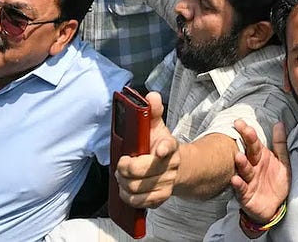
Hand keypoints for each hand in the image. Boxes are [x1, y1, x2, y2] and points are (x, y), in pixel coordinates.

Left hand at [116, 91, 180, 208]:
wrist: (177, 168)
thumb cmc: (159, 145)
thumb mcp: (156, 126)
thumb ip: (152, 111)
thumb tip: (151, 96)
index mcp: (169, 145)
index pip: (168, 146)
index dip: (163, 148)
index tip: (158, 150)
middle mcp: (171, 166)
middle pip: (142, 171)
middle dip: (125, 169)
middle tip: (120, 164)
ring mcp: (167, 183)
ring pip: (138, 188)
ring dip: (123, 183)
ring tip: (121, 176)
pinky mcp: (162, 198)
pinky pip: (140, 202)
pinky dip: (128, 197)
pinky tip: (126, 189)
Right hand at [229, 120, 290, 224]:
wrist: (275, 206)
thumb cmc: (276, 182)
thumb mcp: (282, 161)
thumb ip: (280, 143)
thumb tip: (279, 123)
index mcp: (260, 158)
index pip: (254, 142)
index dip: (249, 132)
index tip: (241, 122)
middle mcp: (252, 167)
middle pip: (248, 152)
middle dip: (245, 141)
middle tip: (240, 129)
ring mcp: (248, 181)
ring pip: (244, 170)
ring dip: (241, 163)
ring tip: (238, 156)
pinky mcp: (245, 195)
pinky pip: (241, 189)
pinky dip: (238, 184)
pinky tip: (235, 179)